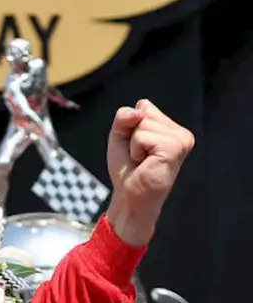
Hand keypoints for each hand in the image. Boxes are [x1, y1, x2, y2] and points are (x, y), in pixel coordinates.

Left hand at [104, 100, 194, 246]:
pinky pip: (142, 136)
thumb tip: (138, 110)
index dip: (129, 127)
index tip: (136, 147)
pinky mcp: (175, 147)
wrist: (130, 197)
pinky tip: (145, 163)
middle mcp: (180, 132)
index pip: (143, 106)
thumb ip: (124, 117)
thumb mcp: (120, 136)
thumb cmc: (128, 170)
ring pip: (142, 123)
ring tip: (143, 161)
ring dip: (133, 144)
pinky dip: (136, 150)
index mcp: (171, 128)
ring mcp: (181, 139)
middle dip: (131, 136)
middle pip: (143, 112)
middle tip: (139, 157)